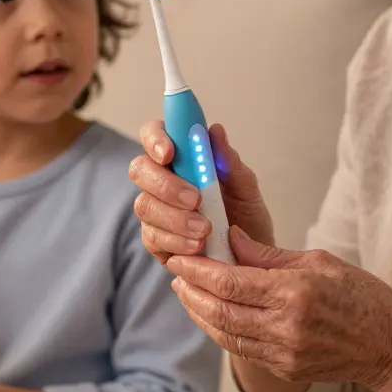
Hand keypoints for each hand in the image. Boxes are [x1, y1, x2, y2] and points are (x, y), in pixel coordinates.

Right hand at [130, 121, 274, 265]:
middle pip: (140, 169)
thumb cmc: (245, 218)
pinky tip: (197, 246)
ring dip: (175, 217)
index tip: (169, 152)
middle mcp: (162, 181)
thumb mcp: (246, 189)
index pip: (154, 134)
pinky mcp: (155, 240)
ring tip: (205, 230)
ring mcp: (155, 211)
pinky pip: (152, 237)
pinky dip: (176, 241)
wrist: (251, 260)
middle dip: (166, 184)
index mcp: (182, 158)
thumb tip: (216, 131)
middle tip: (195, 199)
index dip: (155, 138)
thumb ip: (229, 162)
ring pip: (145, 205)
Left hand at [168, 226, 391, 391]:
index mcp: (294, 292)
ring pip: (225, 334)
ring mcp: (284, 353)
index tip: (180, 257)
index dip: (198, 269)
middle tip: (177, 273)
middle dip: (191, 291)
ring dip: (200, 313)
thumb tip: (231, 239)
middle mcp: (286, 326)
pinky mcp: (285, 369)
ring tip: (188, 292)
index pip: (230, 282)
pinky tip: (213, 314)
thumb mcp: (319, 260)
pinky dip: (221, 330)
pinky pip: (242, 349)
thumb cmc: (362, 297)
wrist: (390, 346)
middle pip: (219, 310)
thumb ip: (269, 254)